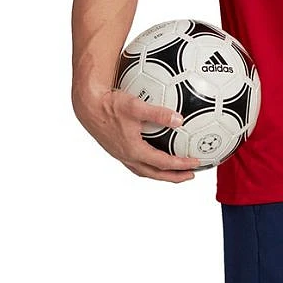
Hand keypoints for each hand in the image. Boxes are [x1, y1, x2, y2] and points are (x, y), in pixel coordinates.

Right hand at [75, 87, 201, 182]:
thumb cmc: (109, 106)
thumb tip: (179, 119)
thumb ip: (158, 113)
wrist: (87, 106)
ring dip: (161, 172)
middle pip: (155, 174)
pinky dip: (149, 164)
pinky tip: (154, 155)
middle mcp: (127, 156)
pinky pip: (136, 162)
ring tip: (174, 171)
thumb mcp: (136, 106)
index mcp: (133, 150)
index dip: (181, 165)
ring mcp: (121, 154)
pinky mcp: (117, 149)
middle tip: (190, 176)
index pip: (162, 163)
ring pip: (144, 170)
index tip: (196, 164)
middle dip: (174, 177)